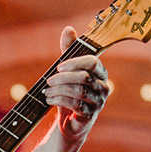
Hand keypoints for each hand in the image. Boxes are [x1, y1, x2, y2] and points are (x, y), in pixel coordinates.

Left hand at [44, 26, 109, 141]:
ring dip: (59, 90)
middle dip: (63, 78)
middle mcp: (103, 87)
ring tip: (47, 91)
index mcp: (100, 74)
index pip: (93, 62)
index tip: (58, 66)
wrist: (70, 122)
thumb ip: (68, 50)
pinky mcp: (90, 115)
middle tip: (48, 81)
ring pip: (79, 91)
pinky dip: (59, 100)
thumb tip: (68, 29)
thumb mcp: (68, 70)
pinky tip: (49, 100)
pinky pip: (75, 104)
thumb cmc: (70, 92)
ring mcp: (98, 102)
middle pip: (84, 77)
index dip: (75, 62)